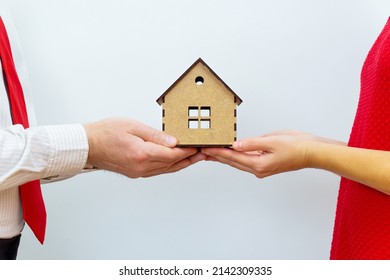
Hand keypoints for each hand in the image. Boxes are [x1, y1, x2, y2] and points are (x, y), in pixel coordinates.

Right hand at [84, 118, 204, 177]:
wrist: (88, 146)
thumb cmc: (106, 132)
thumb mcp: (133, 126)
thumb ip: (156, 135)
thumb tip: (174, 142)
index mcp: (142, 154)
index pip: (172, 154)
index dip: (188, 150)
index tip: (199, 146)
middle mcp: (141, 166)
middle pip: (172, 164)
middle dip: (190, 158)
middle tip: (204, 153)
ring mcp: (138, 172)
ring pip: (166, 169)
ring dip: (182, 164)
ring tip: (195, 157)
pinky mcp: (136, 173)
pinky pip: (158, 171)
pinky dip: (169, 166)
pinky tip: (176, 162)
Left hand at [202, 131, 342, 177]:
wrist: (313, 152)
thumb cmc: (297, 147)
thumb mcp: (272, 141)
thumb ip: (252, 143)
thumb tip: (235, 145)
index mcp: (259, 164)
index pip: (233, 157)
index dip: (218, 152)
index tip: (206, 148)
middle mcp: (258, 169)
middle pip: (233, 162)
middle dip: (217, 156)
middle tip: (203, 150)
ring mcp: (261, 168)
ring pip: (238, 162)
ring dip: (225, 157)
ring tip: (211, 152)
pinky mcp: (265, 164)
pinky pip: (246, 160)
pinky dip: (236, 156)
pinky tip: (230, 152)